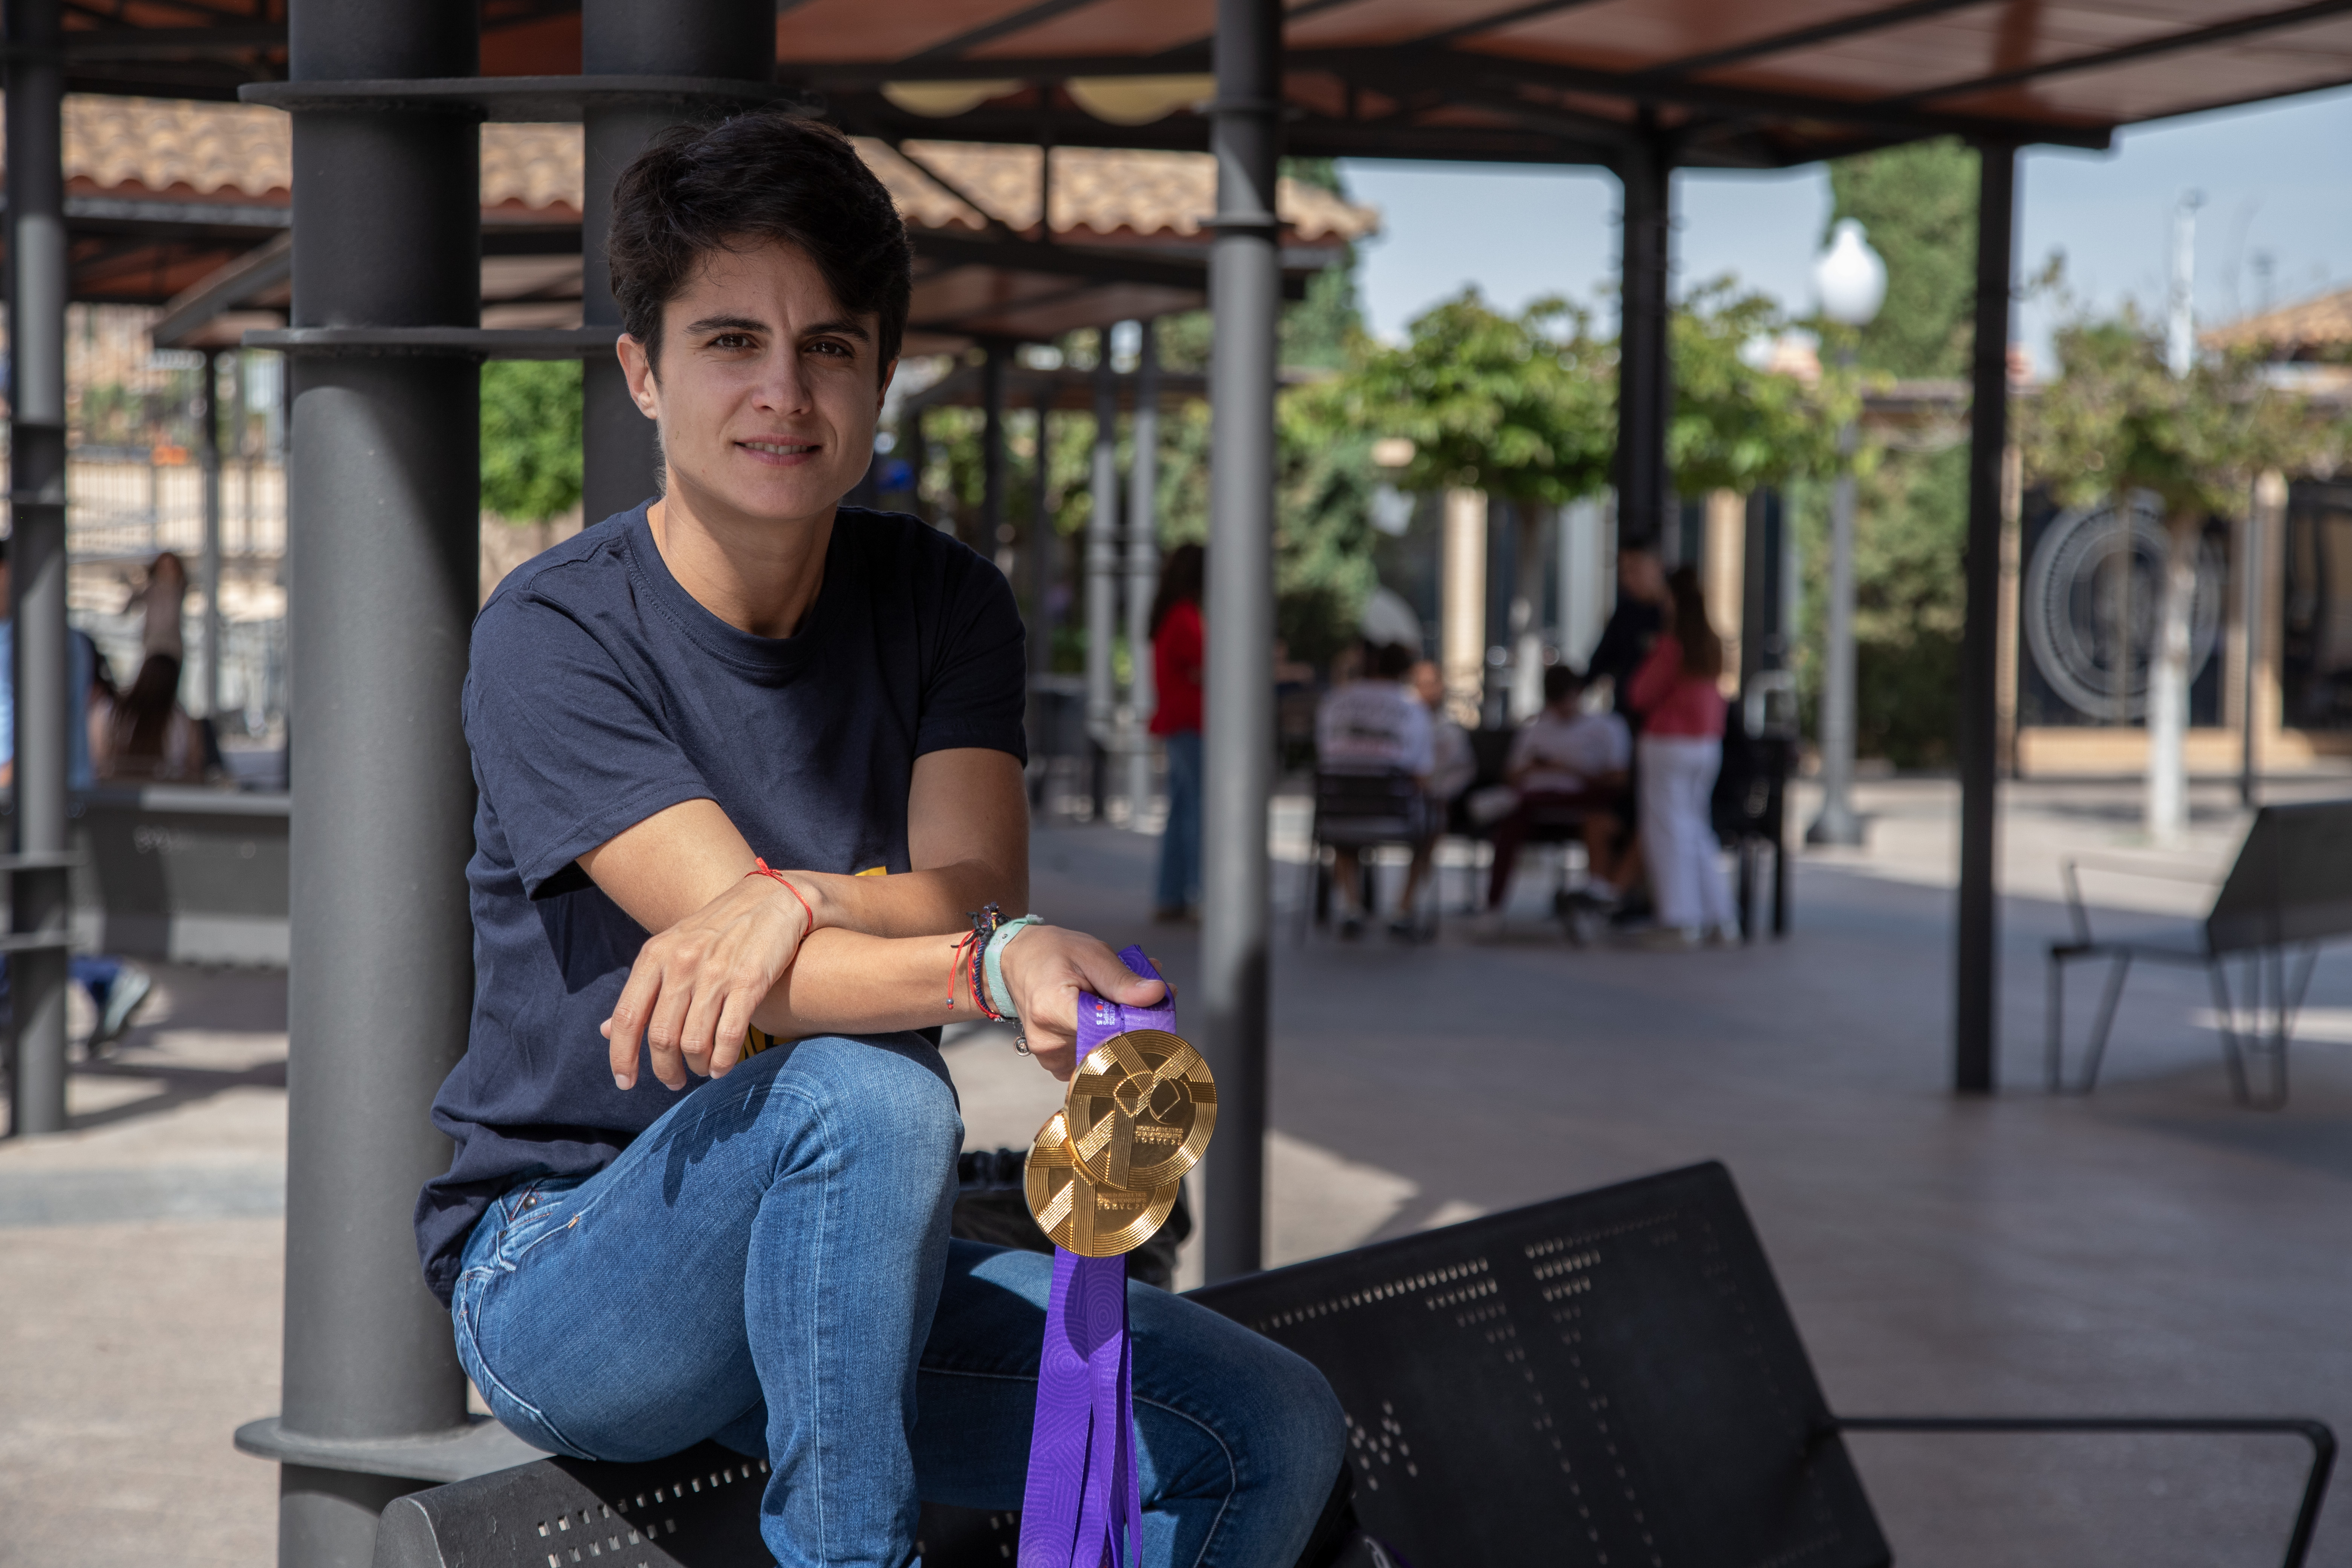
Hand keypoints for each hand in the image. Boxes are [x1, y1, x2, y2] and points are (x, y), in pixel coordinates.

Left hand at [603, 870, 814, 1089]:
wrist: (773, 900)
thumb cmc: (717, 930)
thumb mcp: (670, 949)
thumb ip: (642, 990)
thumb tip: (606, 1031)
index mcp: (655, 955)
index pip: (627, 1017)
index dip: (622, 1056)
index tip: (624, 1082)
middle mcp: (681, 964)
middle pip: (662, 1036)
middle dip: (665, 1069)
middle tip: (673, 1081)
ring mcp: (715, 973)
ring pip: (694, 1041)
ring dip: (696, 1067)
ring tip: (702, 1070)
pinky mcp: (749, 982)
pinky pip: (728, 1036)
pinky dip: (722, 1061)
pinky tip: (722, 1067)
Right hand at [997, 926, 1167, 1080]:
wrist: (1017, 962)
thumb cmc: (1051, 953)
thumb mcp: (1091, 953)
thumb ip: (1123, 979)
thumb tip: (1156, 994)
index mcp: (1053, 1009)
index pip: (1107, 1032)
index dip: (1137, 1025)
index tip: (1155, 1011)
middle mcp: (1048, 1040)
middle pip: (1109, 1046)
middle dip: (1135, 1027)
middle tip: (1147, 1000)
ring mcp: (1049, 1056)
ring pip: (1104, 1055)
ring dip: (1121, 1033)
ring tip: (1119, 1003)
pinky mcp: (1055, 1063)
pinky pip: (1092, 1059)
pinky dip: (1105, 1041)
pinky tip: (1103, 1019)